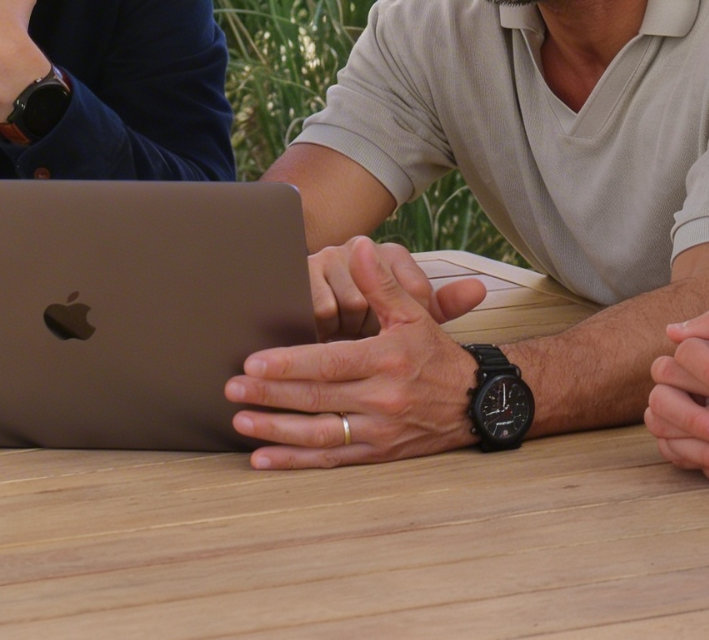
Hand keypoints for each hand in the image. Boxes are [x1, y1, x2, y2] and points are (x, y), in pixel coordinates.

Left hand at [228, 236, 483, 467]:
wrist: (476, 403)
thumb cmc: (437, 354)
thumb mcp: (415, 313)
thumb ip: (382, 283)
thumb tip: (360, 247)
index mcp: (387, 360)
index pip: (330, 363)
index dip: (290, 364)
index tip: (255, 362)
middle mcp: (382, 398)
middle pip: (317, 399)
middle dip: (270, 394)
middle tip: (232, 388)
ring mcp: (378, 431)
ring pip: (319, 433)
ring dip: (276, 430)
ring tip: (241, 421)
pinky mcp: (376, 453)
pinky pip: (331, 459)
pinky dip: (295, 461)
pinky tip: (264, 459)